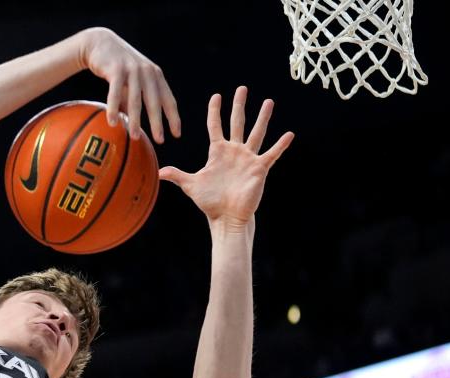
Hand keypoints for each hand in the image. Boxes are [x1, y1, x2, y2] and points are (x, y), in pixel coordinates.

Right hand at [79, 27, 180, 143]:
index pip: (168, 99)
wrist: (99, 43)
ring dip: (135, 120)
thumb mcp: (130, 82)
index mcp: (155, 75)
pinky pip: (115, 93)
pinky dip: (114, 109)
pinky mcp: (116, 70)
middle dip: (158, 122)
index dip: (173, 117)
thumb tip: (133, 124)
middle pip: (154, 102)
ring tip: (134, 137)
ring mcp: (132, 70)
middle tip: (159, 140)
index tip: (177, 134)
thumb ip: (133, 100)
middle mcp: (147, 72)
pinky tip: (113, 123)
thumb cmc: (116, 67)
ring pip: (136, 100)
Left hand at [159, 86, 293, 228]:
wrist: (226, 217)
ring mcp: (247, 158)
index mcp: (217, 152)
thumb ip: (177, 175)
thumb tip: (159, 172)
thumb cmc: (209, 202)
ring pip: (256, 133)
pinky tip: (289, 134)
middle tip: (242, 88)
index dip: (215, 111)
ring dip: (263, 117)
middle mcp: (233, 152)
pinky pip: (271, 154)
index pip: (215, 126)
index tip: (216, 96)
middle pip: (237, 123)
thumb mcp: (191, 185)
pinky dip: (280, 145)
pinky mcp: (259, 168)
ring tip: (268, 101)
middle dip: (239, 105)